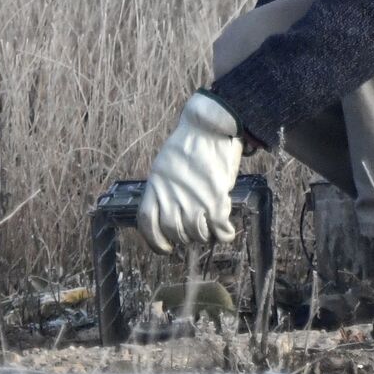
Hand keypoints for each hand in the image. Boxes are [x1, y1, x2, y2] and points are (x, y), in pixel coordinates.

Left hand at [137, 91, 243, 253]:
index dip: (155, 241)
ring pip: (197, 234)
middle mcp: (171, 196)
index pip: (147, 223)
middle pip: (174, 231)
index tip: (165, 248)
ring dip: (205, 235)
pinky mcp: (215, 200)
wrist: (210, 126)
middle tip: (193, 232)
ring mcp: (193, 200)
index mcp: (155, 186)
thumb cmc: (189, 143)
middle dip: (184, 237)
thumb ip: (164, 190)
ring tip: (210, 227)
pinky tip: (226, 232)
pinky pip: (219, 229)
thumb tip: (173, 213)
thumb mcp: (164, 166)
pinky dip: (224, 234)